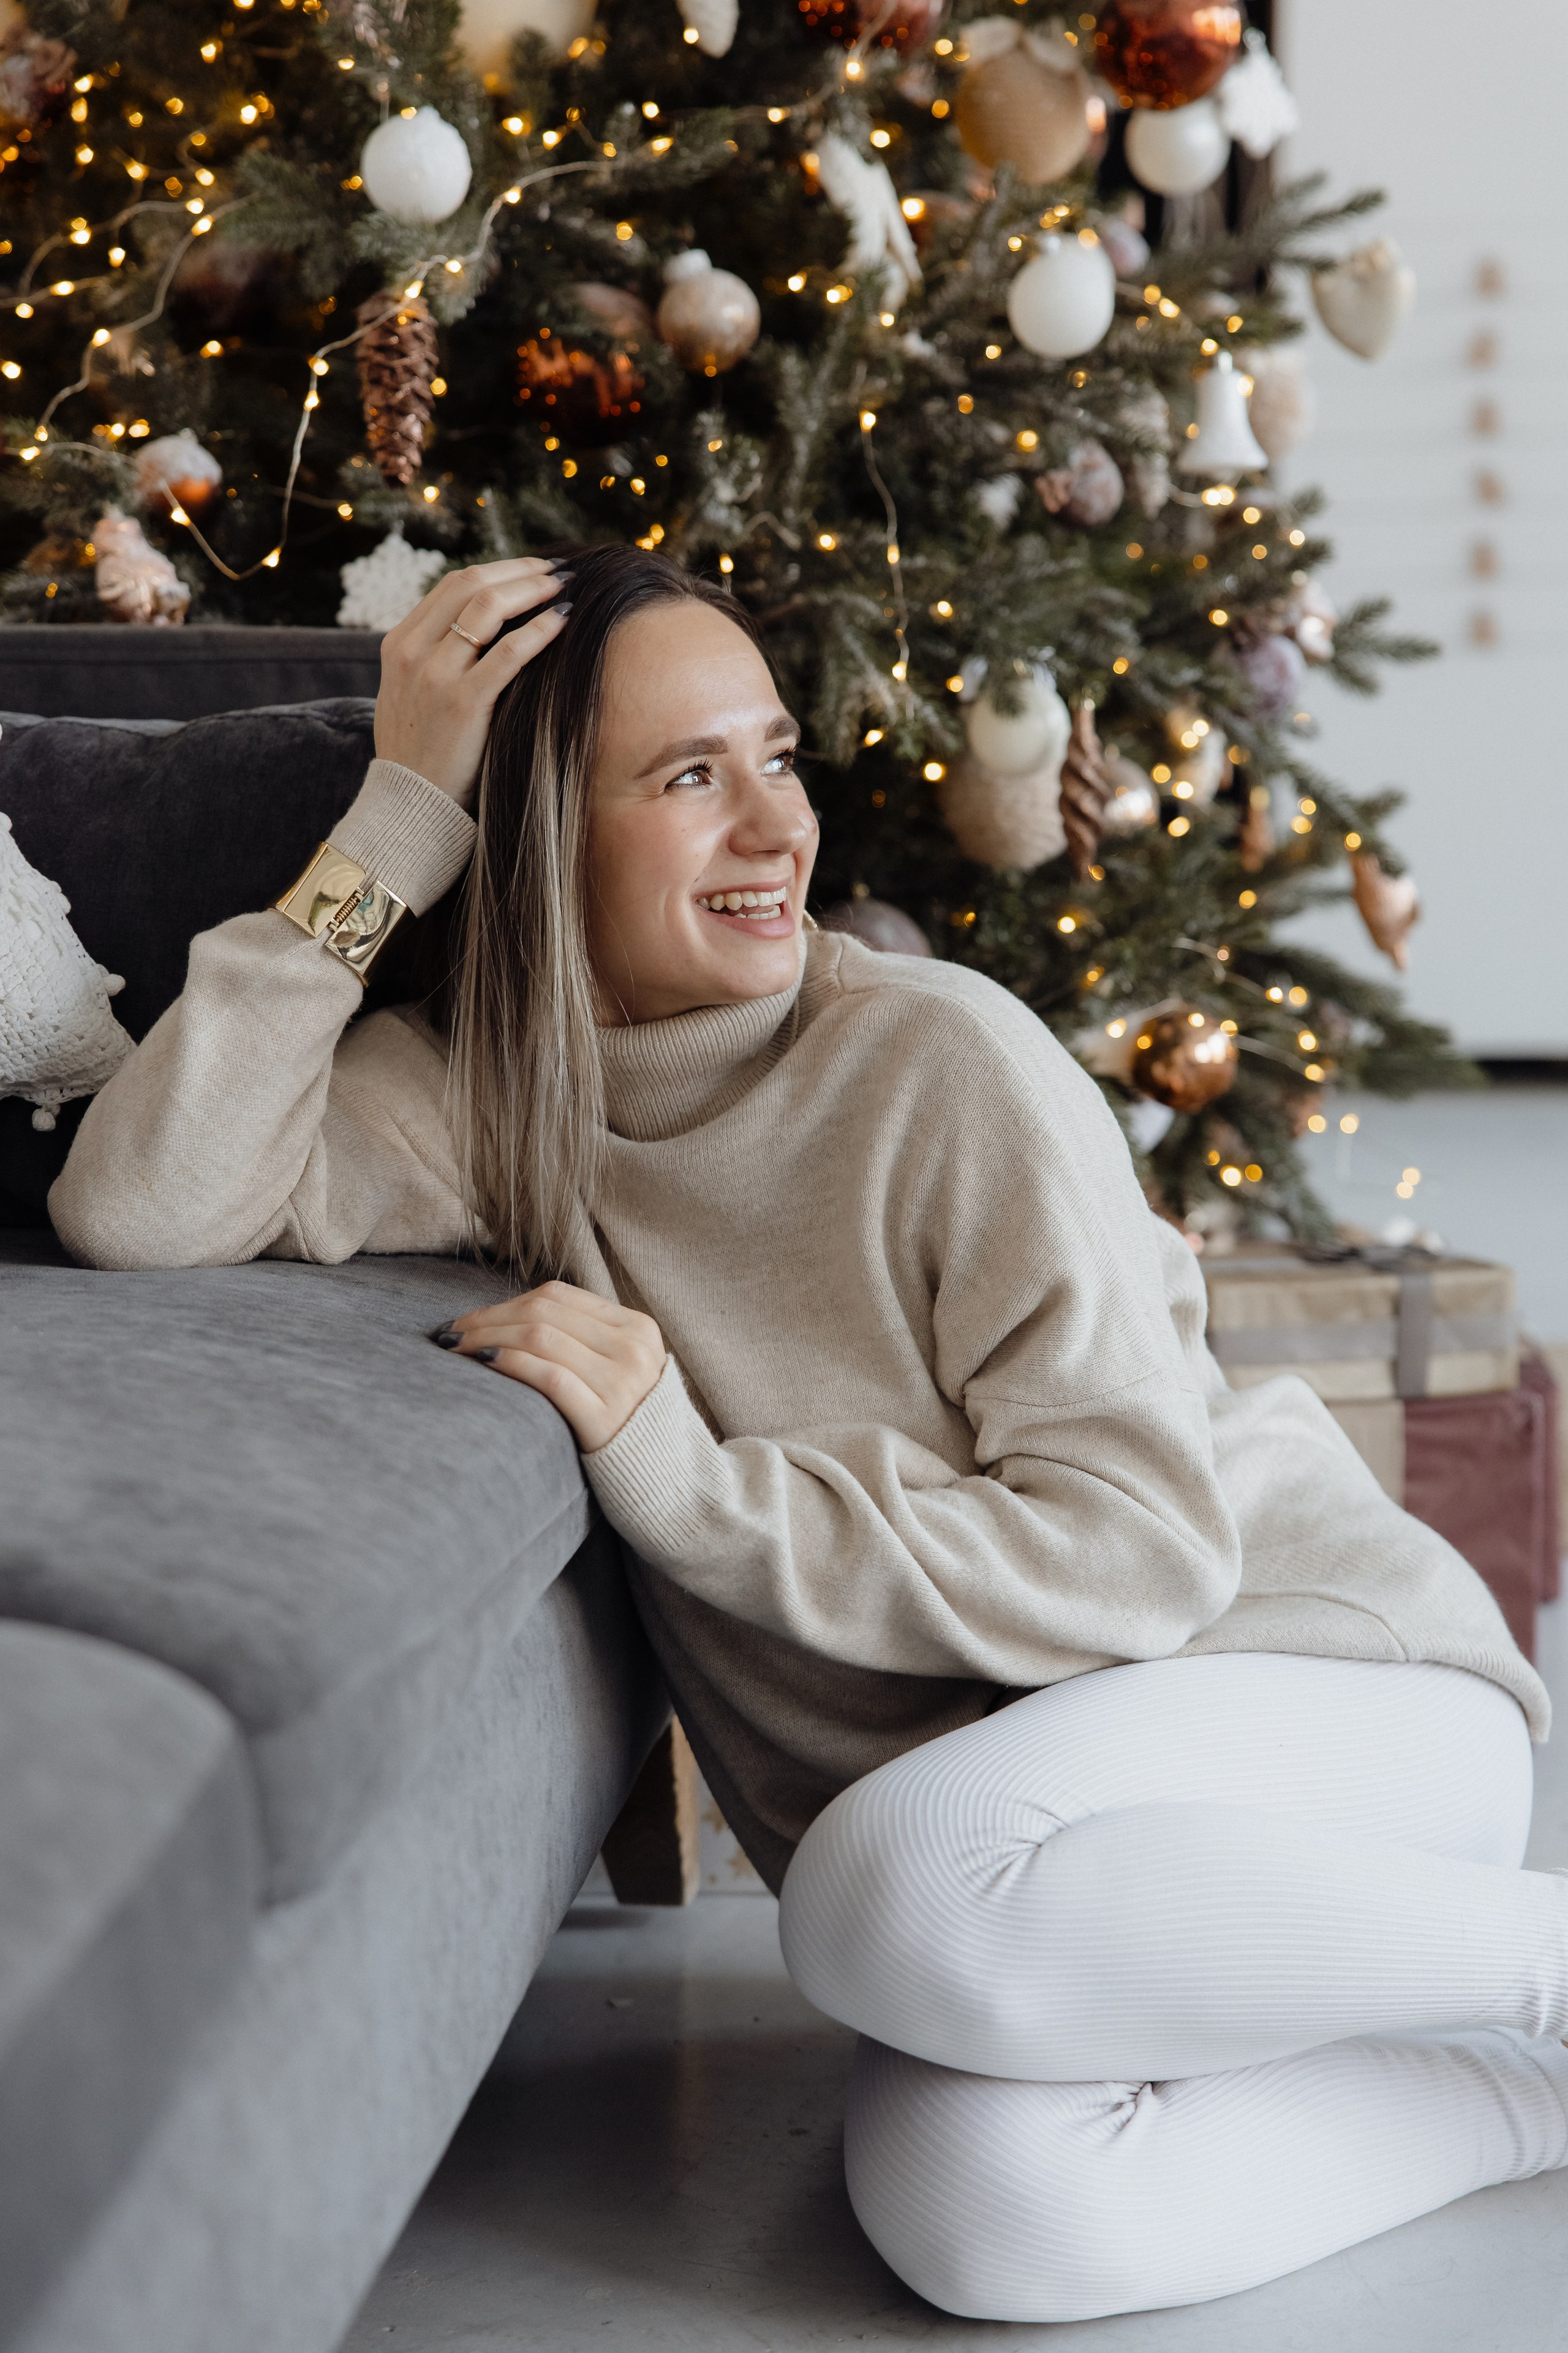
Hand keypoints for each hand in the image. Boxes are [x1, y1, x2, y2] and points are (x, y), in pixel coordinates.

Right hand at [373, 556, 571, 810]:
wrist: (409, 806)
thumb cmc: (421, 754)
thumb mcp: (410, 696)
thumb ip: (433, 659)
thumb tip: (477, 630)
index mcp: (399, 644)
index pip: (451, 585)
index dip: (497, 570)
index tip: (530, 569)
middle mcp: (413, 652)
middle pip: (470, 584)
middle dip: (518, 570)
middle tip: (555, 570)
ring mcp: (436, 676)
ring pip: (488, 608)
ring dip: (531, 589)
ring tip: (563, 588)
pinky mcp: (463, 703)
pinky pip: (509, 653)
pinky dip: (540, 631)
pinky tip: (563, 622)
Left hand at [431, 1281, 665, 1453]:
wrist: (672, 1484)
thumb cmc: (630, 1427)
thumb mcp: (621, 1371)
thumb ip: (585, 1343)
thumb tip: (507, 1322)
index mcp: (637, 1328)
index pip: (558, 1298)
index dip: (504, 1303)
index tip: (467, 1320)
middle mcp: (633, 1348)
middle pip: (543, 1314)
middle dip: (486, 1320)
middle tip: (448, 1335)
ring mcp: (622, 1383)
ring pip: (540, 1338)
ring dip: (487, 1338)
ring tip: (456, 1350)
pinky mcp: (606, 1419)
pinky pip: (549, 1377)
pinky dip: (510, 1364)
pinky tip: (483, 1363)